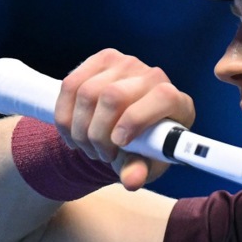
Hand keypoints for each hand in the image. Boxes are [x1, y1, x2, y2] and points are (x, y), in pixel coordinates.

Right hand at [53, 49, 195, 190]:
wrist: (130, 127)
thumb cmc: (144, 147)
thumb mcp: (145, 163)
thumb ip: (139, 170)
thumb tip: (132, 181)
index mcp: (176, 101)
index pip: (161, 97)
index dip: (136, 119)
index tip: (118, 143)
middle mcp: (153, 76)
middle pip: (113, 96)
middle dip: (98, 133)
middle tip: (99, 154)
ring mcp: (126, 64)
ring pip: (87, 92)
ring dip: (80, 128)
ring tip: (87, 147)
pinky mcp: (101, 60)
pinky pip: (71, 84)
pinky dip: (65, 115)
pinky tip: (72, 133)